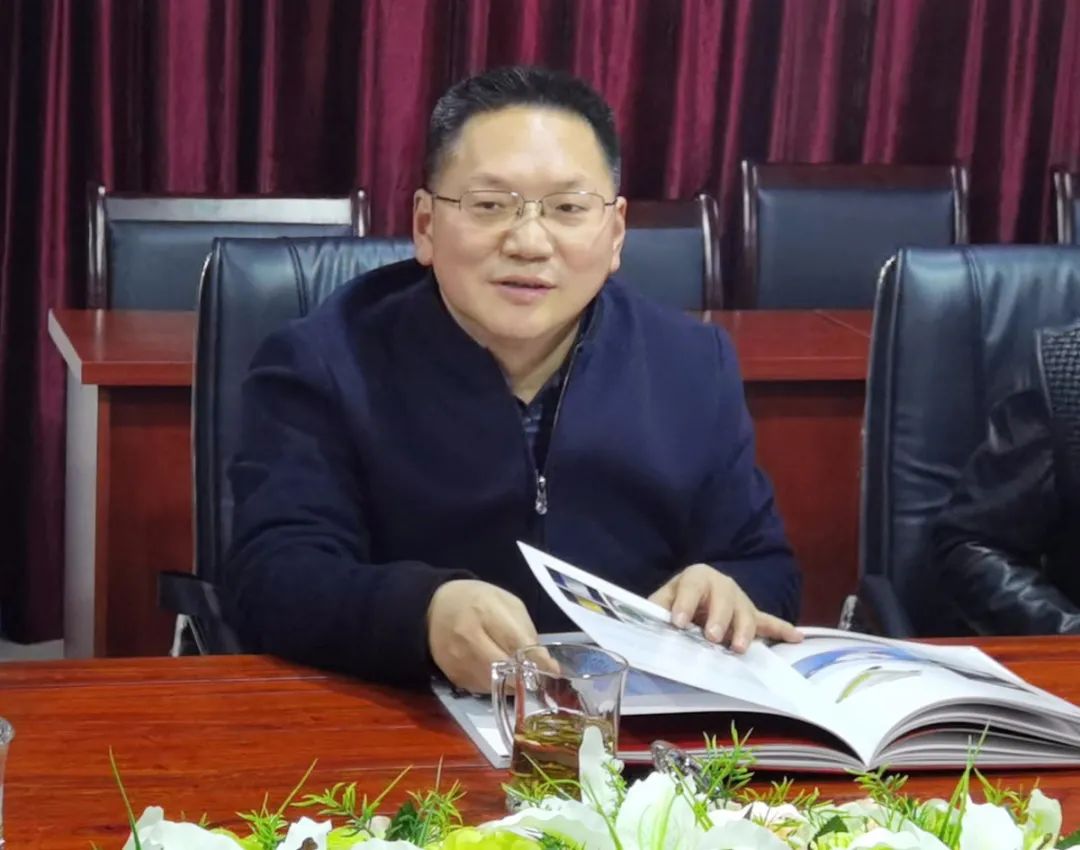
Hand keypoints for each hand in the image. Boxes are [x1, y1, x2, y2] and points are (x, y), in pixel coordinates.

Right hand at [427, 579, 538, 692]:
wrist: (434, 609)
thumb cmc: (478, 601)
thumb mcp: (507, 604)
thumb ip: (527, 632)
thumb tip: (546, 664)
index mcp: (485, 611)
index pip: (516, 643)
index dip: (537, 659)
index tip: (553, 670)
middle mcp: (468, 638)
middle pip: (505, 669)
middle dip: (525, 676)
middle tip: (536, 675)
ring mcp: (458, 661)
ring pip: (496, 685)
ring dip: (512, 683)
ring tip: (517, 672)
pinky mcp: (453, 677)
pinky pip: (483, 689)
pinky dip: (496, 685)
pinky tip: (498, 672)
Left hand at [648, 564, 801, 652]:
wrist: (698, 592)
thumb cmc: (679, 599)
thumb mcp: (663, 599)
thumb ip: (656, 608)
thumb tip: (646, 619)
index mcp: (697, 577)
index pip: (691, 587)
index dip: (684, 603)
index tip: (677, 622)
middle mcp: (722, 585)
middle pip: (724, 600)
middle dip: (719, 619)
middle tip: (713, 637)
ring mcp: (740, 601)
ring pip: (746, 614)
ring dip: (744, 631)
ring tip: (739, 648)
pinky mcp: (752, 615)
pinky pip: (769, 622)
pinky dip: (783, 629)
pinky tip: (797, 637)